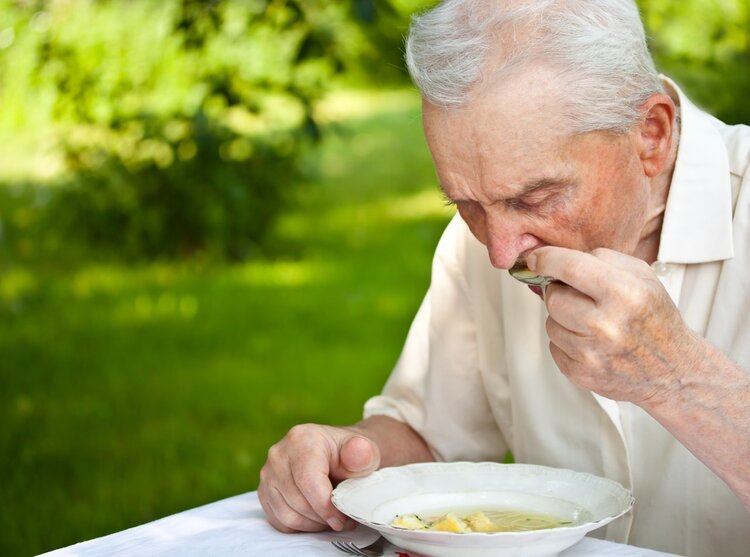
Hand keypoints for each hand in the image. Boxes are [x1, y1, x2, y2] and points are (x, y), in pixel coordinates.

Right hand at [258, 423, 380, 532]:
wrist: (340, 457)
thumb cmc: (352, 457)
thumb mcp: (365, 453)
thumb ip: (362, 453)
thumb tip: (358, 450)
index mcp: (302, 438)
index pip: (308, 481)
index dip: (326, 506)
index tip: (343, 519)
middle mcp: (279, 453)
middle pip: (297, 500)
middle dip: (322, 517)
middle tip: (342, 519)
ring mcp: (268, 472)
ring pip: (286, 514)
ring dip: (312, 523)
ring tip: (330, 517)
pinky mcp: (264, 490)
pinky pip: (278, 520)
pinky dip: (299, 525)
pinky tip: (316, 516)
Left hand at [528, 246, 694, 403]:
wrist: (673, 370)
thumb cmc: (653, 318)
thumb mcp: (642, 276)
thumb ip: (601, 259)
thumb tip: (555, 258)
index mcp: (625, 294)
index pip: (570, 267)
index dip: (546, 259)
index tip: (535, 259)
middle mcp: (607, 325)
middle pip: (554, 298)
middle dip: (561, 293)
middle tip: (580, 297)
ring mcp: (592, 353)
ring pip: (550, 323)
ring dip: (563, 319)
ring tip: (591, 322)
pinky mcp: (581, 374)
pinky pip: (554, 347)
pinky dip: (566, 342)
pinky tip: (590, 342)